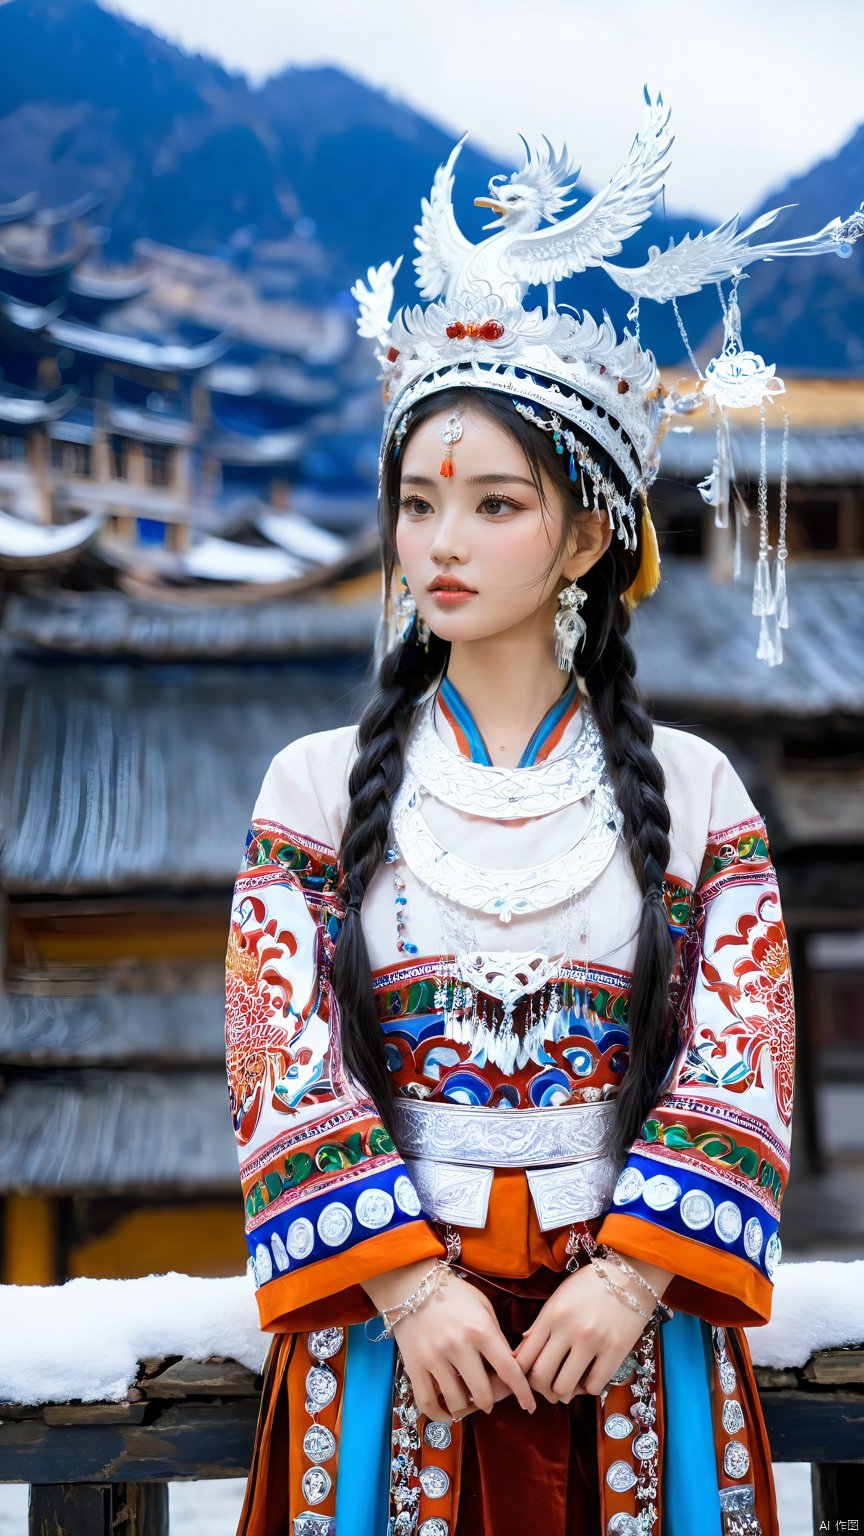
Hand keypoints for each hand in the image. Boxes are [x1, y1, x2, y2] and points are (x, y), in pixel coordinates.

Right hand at [368, 1263, 535, 1421]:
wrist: (410, 1284)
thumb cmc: (452, 1293)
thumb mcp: (482, 1306)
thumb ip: (497, 1335)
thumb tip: (510, 1366)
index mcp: (480, 1329)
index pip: (509, 1370)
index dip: (522, 1392)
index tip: (529, 1406)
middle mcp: (459, 1346)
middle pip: (483, 1394)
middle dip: (491, 1402)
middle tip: (489, 1398)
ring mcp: (435, 1358)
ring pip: (457, 1402)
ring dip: (467, 1408)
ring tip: (468, 1400)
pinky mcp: (414, 1366)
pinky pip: (427, 1403)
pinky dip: (440, 1414)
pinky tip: (448, 1411)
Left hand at [513, 1261, 654, 1403]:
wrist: (630, 1276)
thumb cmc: (590, 1285)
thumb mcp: (559, 1297)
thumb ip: (540, 1325)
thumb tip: (521, 1353)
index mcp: (552, 1314)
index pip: (524, 1357)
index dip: (521, 1374)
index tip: (526, 1378)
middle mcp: (569, 1328)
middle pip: (541, 1376)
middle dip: (540, 1388)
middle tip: (547, 1386)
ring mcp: (593, 1341)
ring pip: (564, 1388)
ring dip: (563, 1392)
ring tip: (568, 1384)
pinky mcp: (615, 1351)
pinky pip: (593, 1387)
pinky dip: (588, 1389)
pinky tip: (589, 1377)